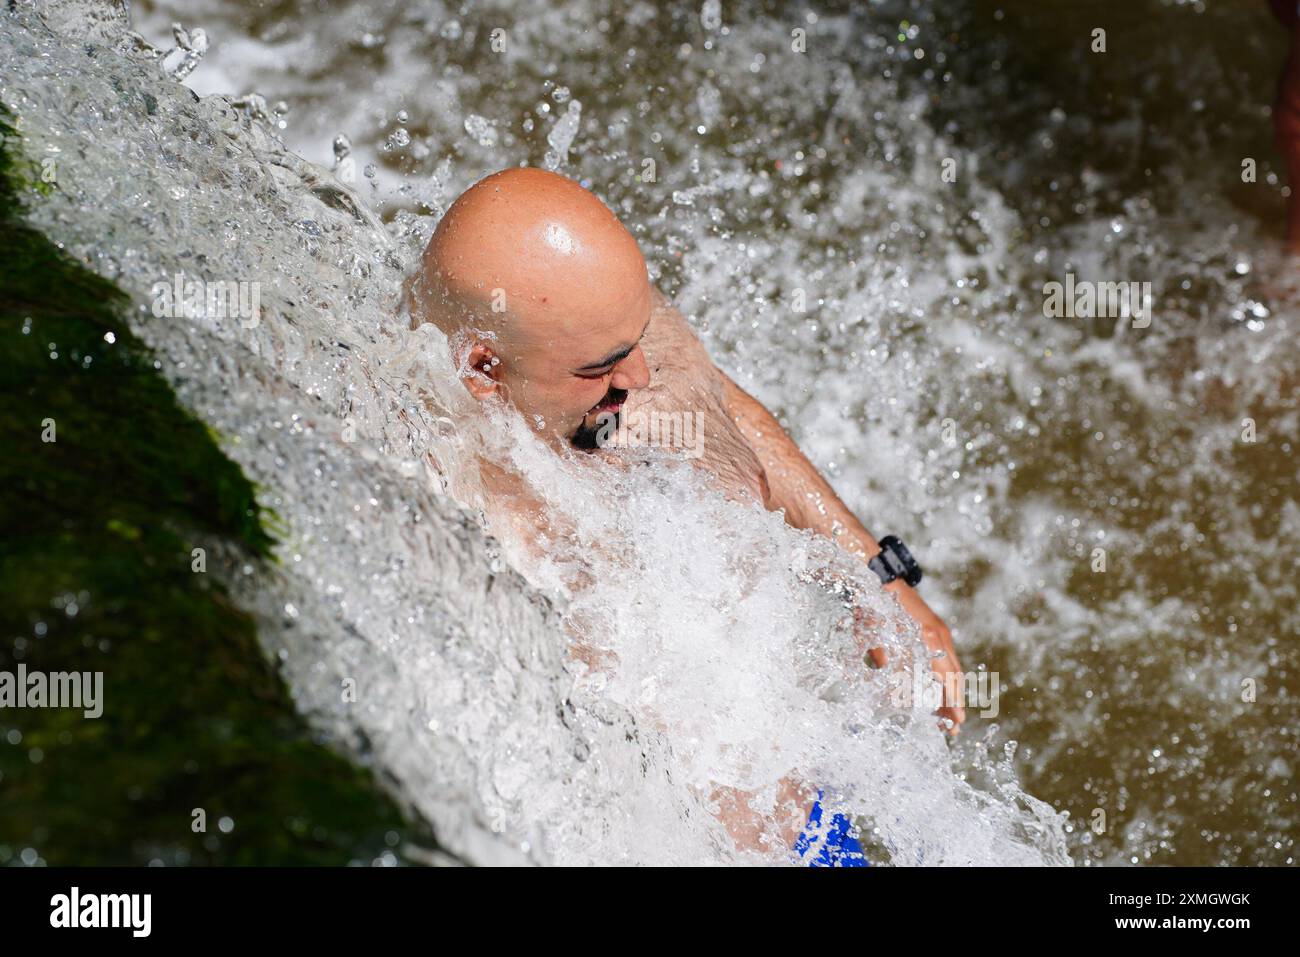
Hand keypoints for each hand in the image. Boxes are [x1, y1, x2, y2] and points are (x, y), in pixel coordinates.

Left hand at [868, 582, 965, 736]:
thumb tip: (898, 697)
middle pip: (954, 675)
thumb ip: (886, 666)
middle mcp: (939, 635)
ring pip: (951, 667)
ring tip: (948, 712)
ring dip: (950, 690)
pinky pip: (945, 657)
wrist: (878, 577)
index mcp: (928, 638)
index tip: (956, 721)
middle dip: (955, 701)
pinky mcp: (935, 627)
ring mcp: (939, 630)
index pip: (947, 677)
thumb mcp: (874, 639)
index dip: (951, 702)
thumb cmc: (874, 608)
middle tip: (954, 726)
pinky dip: (944, 675)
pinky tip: (938, 688)